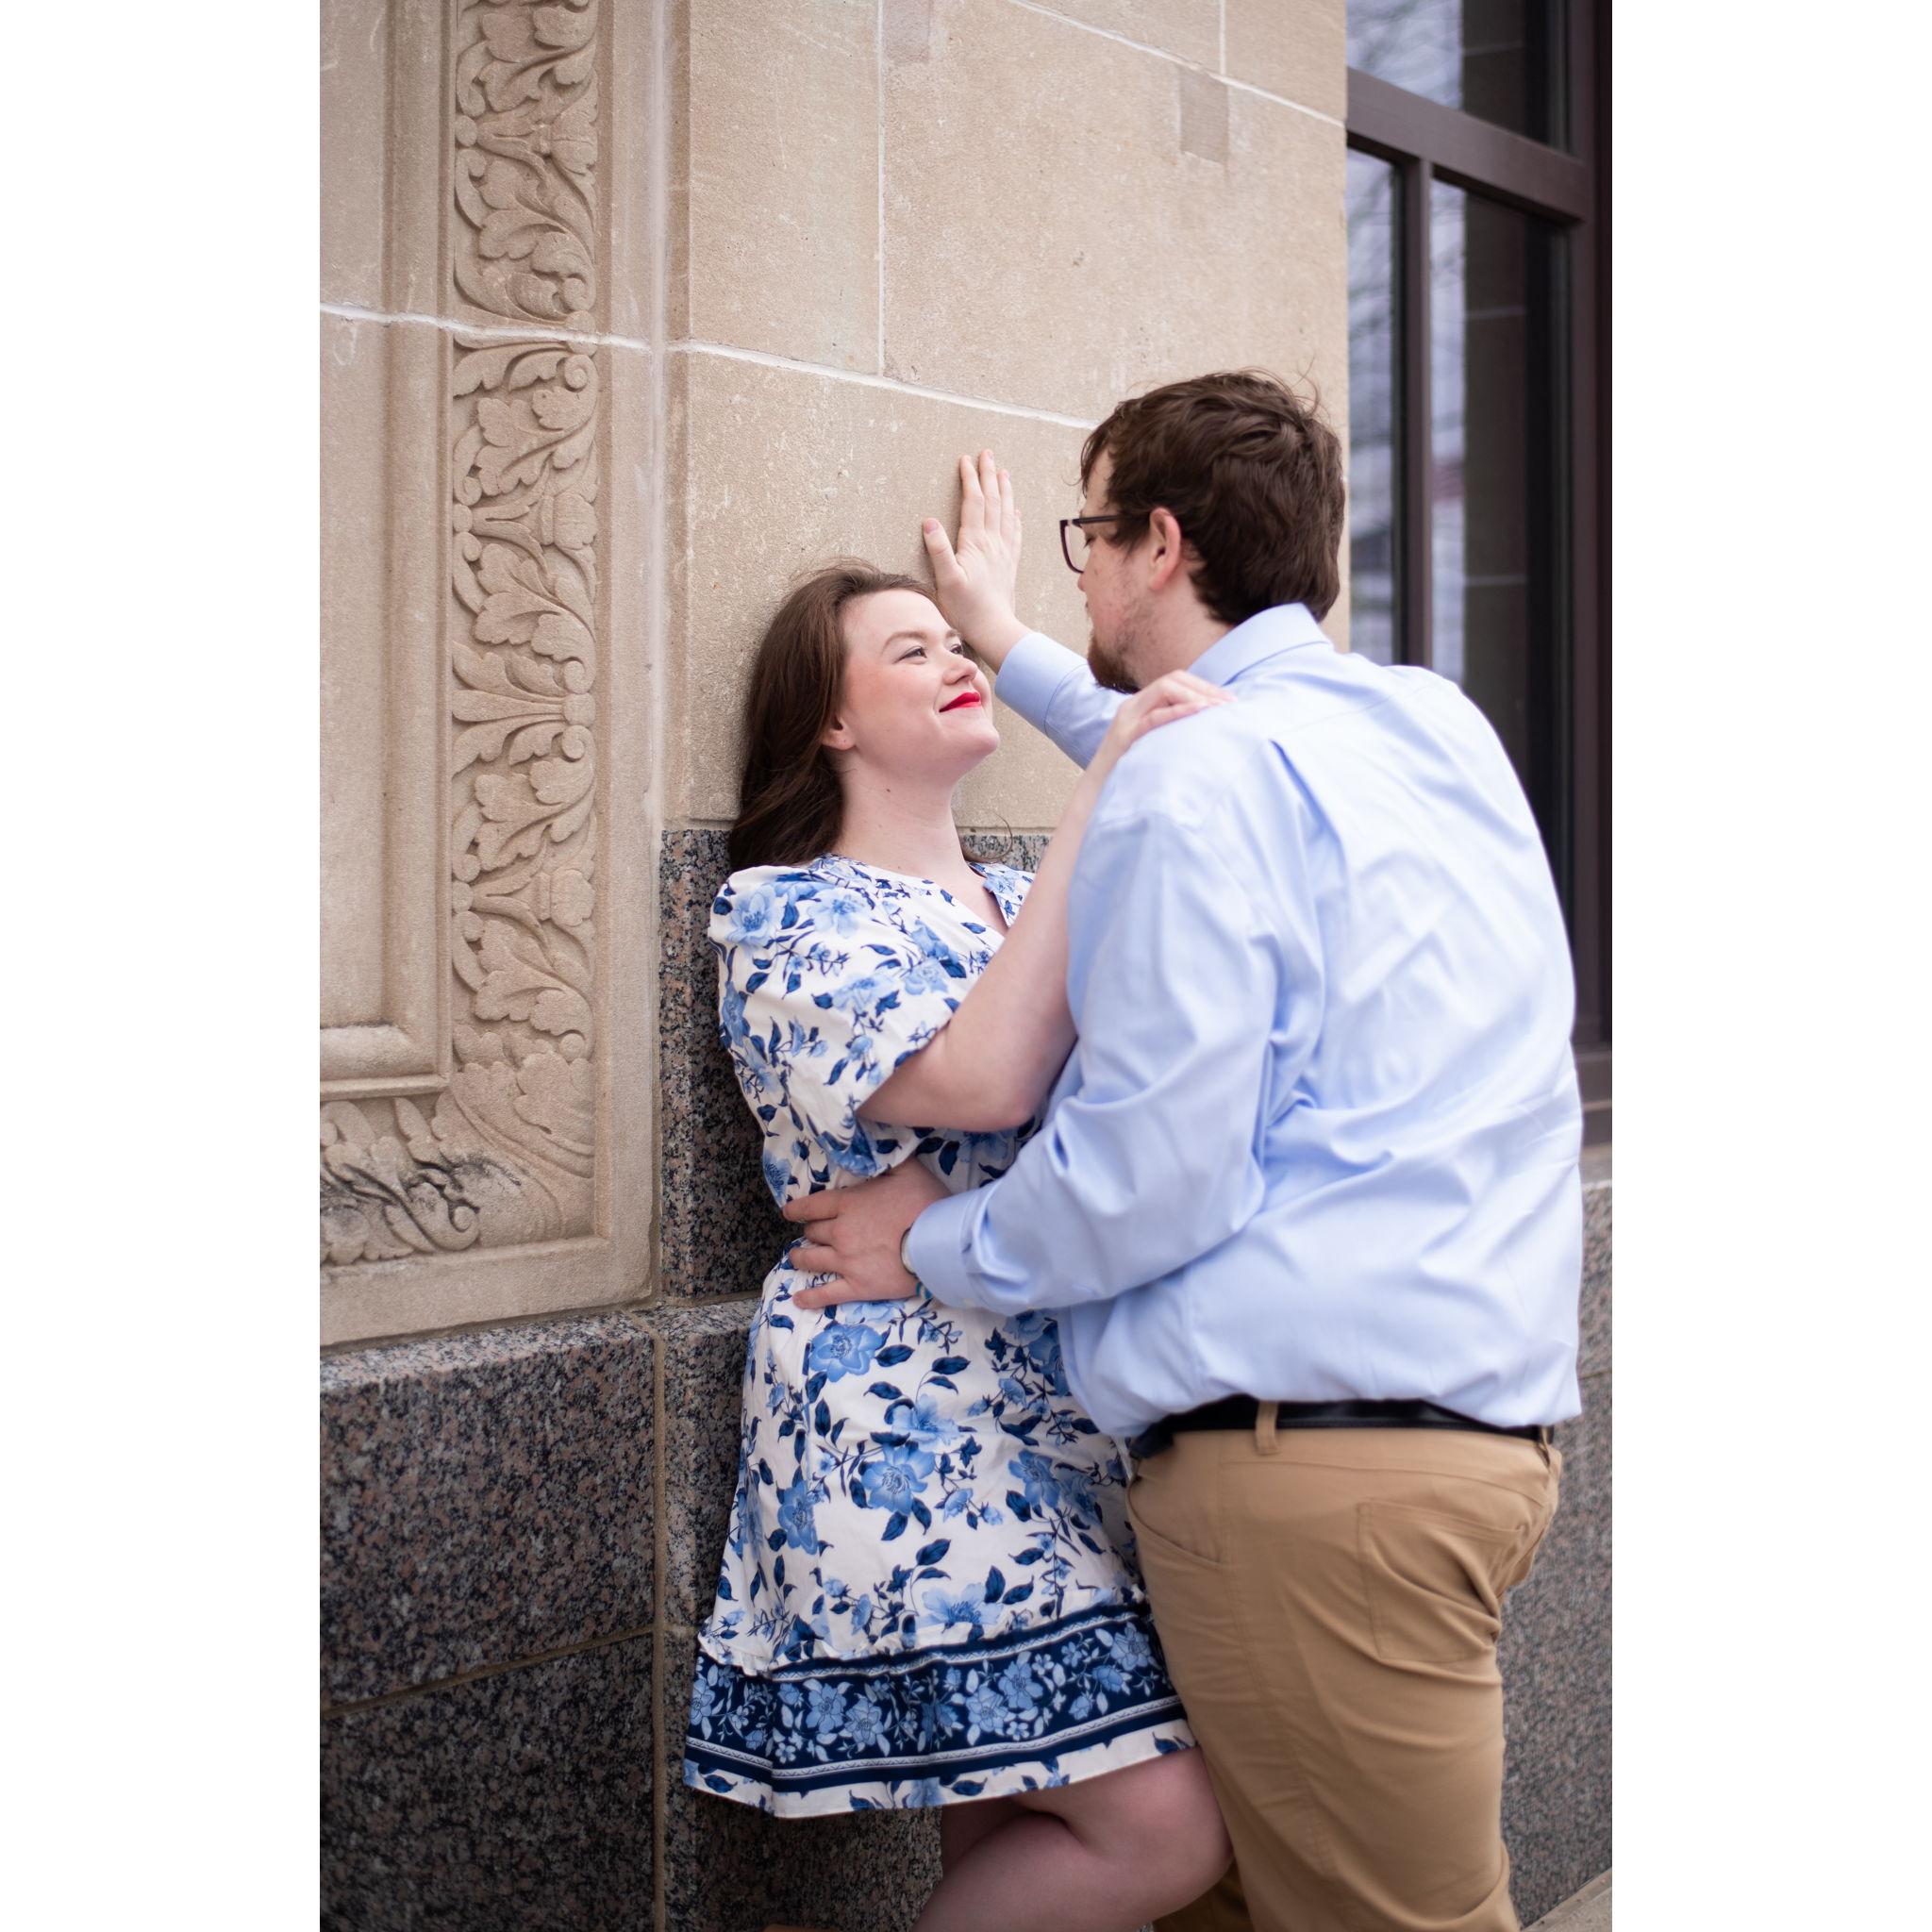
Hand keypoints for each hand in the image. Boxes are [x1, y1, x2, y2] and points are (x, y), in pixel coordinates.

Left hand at [783, 1159, 948, 1309]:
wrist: (940, 1243)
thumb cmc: (925, 1203)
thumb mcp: (908, 1170)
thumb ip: (888, 1159)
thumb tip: (878, 1147)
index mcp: (848, 1204)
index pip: (812, 1206)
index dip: (798, 1209)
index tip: (789, 1212)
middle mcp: (840, 1233)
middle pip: (813, 1233)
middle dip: (811, 1232)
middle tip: (812, 1234)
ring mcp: (846, 1262)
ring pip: (812, 1260)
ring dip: (801, 1257)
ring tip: (796, 1257)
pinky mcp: (858, 1286)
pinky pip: (826, 1294)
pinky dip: (810, 1297)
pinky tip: (799, 1299)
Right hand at [922, 450, 1027, 661]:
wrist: (994, 629)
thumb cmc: (966, 609)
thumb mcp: (946, 580)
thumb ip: (939, 550)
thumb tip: (928, 521)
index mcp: (974, 543)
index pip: (973, 502)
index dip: (970, 479)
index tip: (966, 459)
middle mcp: (992, 543)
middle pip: (992, 501)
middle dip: (989, 475)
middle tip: (987, 454)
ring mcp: (1003, 552)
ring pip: (1006, 513)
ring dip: (1004, 490)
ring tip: (1004, 472)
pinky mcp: (1009, 564)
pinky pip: (1014, 533)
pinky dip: (1015, 517)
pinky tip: (1016, 510)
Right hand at [1086, 670, 1231, 784]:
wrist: (1096, 796)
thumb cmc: (1129, 775)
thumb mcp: (1153, 745)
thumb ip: (1171, 732)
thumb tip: (1207, 730)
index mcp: (1140, 706)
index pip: (1175, 681)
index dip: (1204, 687)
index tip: (1229, 701)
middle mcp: (1132, 707)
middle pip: (1172, 679)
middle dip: (1204, 688)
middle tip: (1230, 704)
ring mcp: (1127, 720)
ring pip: (1164, 689)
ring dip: (1197, 696)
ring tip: (1219, 708)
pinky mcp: (1125, 738)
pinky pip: (1155, 717)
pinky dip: (1180, 711)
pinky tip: (1201, 713)